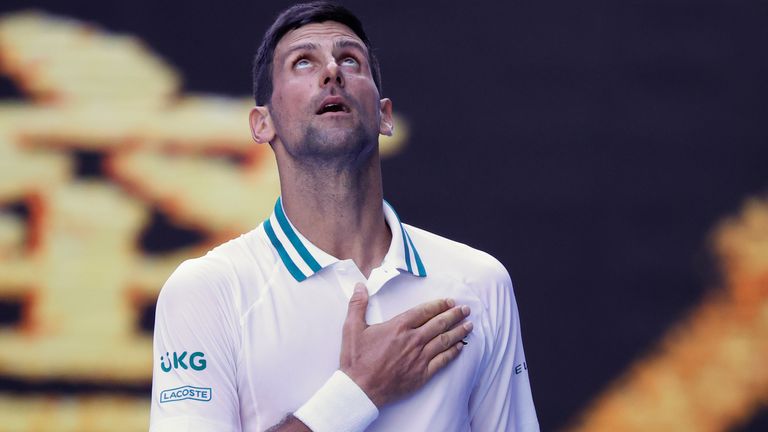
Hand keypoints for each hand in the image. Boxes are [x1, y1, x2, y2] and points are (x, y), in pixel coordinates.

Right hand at [340, 283, 472, 406]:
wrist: (360, 390)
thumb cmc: (356, 359)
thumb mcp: (352, 328)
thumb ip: (357, 305)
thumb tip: (360, 286)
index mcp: (399, 326)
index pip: (424, 311)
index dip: (439, 305)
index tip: (449, 301)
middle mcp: (413, 340)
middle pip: (439, 324)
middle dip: (454, 315)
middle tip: (465, 310)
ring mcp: (419, 357)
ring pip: (444, 341)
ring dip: (458, 331)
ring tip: (469, 325)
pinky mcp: (422, 374)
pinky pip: (443, 361)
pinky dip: (453, 352)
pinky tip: (460, 347)